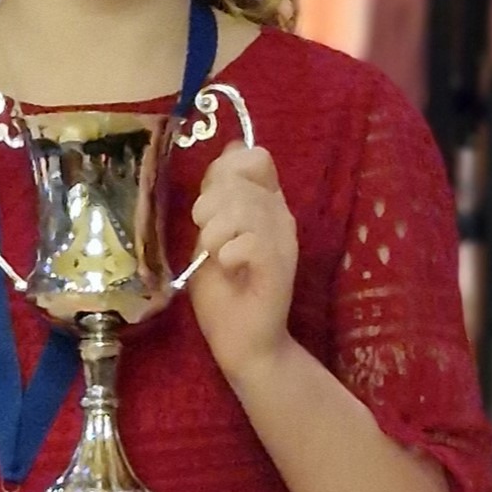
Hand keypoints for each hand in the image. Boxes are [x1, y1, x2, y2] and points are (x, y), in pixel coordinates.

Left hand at [187, 142, 297, 386]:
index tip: (210, 206)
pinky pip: (250, 240)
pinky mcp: (280, 265)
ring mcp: (283, 240)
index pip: (255, 157)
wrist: (241, 343)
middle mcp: (280, 216)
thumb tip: (230, 149)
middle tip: (209, 240)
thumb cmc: (223, 293)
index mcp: (265, 204)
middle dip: (209, 207)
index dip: (227, 171)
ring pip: (244, 207)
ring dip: (215, 234)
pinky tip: (230, 269)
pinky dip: (228, 254)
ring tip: (217, 258)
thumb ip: (217, 196)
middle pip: (240, 179)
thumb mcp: (210, 234)